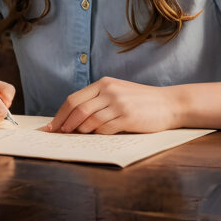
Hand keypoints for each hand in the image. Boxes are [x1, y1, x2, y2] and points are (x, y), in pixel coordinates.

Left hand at [46, 77, 180, 134]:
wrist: (169, 104)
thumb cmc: (141, 101)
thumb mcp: (118, 92)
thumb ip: (99, 100)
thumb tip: (73, 118)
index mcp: (104, 83)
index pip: (74, 99)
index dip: (60, 114)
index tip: (51, 127)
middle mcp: (109, 91)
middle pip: (77, 109)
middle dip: (65, 124)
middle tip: (58, 135)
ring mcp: (118, 103)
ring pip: (89, 120)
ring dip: (80, 131)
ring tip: (77, 136)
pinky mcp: (127, 117)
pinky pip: (104, 129)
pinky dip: (97, 134)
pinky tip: (96, 137)